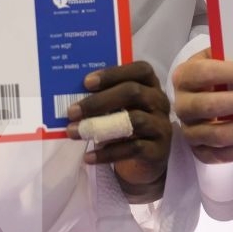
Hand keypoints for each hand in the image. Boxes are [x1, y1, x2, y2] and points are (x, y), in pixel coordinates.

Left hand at [65, 61, 172, 197]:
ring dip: (99, 126)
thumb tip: (71, 97)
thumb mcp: (117, 107)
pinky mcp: (159, 150)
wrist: (143, 162)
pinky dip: (108, 153)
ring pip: (134, 120)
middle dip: (99, 101)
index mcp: (150, 84)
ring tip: (74, 132)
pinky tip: (89, 157)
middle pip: (133, 92)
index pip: (140, 70)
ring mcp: (161, 126)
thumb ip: (103, 98)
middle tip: (72, 111)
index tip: (86, 82)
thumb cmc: (125, 125)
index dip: (113, 73)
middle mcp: (160, 102)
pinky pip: (134, 148)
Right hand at [171, 49, 232, 165]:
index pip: (205, 73)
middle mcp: (182, 105)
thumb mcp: (219, 59)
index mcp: (184, 76)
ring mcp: (189, 131)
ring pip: (218, 135)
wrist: (201, 97)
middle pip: (211, 106)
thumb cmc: (216, 75)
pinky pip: (223, 155)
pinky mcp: (199, 151)